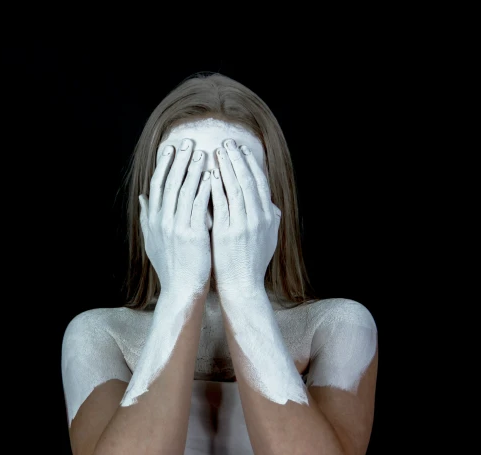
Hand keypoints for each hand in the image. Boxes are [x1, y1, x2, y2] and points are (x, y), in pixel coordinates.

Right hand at [138, 139, 212, 296]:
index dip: (164, 164)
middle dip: (179, 159)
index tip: (171, 148)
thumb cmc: (171, 267)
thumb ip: (147, 217)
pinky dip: (204, 187)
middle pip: (170, 182)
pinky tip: (212, 174)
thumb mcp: (152, 241)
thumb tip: (142, 197)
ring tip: (202, 151)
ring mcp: (177, 227)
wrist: (182, 289)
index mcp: (154, 220)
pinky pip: (199, 204)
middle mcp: (162, 221)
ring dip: (193, 168)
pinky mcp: (193, 234)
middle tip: (188, 140)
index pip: (158, 184)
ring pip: (185, 189)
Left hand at [210, 139, 280, 296]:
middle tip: (228, 142)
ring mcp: (243, 225)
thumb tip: (269, 201)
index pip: (260, 183)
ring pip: (236, 188)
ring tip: (217, 151)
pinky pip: (221, 204)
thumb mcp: (268, 238)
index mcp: (269, 217)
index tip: (241, 149)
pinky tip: (210, 174)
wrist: (243, 286)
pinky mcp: (227, 232)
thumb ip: (269, 217)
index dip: (250, 164)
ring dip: (227, 167)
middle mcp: (259, 218)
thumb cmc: (252, 262)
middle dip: (238, 159)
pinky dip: (217, 187)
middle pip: (248, 180)